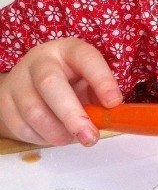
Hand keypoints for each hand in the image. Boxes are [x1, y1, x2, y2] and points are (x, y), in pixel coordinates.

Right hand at [0, 38, 121, 145]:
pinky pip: (24, 127)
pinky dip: (43, 138)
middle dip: (72, 116)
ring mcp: (19, 81)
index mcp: (69, 52)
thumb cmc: (71, 85)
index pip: (85, 57)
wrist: (31, 88)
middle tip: (89, 137)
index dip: (101, 79)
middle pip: (50, 84)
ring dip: (58, 133)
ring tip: (74, 137)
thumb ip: (103, 99)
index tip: (114, 102)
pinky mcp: (5, 103)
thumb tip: (114, 117)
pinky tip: (55, 134)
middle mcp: (41, 61)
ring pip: (34, 112)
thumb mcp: (91, 85)